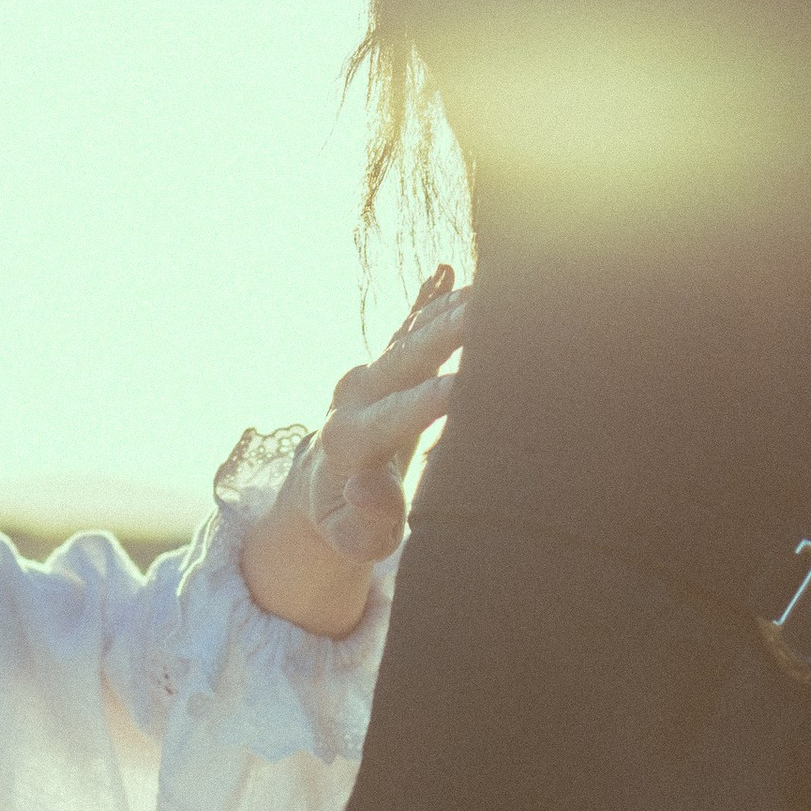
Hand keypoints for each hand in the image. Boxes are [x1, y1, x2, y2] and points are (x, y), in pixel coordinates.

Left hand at [240, 269, 468, 633]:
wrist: (320, 494)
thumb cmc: (346, 523)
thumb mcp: (351, 539)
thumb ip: (363, 525)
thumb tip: (363, 491)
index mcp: (347, 440)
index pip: (394, 415)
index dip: (427, 403)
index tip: (461, 389)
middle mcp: (354, 395)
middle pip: (405, 357)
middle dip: (445, 334)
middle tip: (486, 311)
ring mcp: (368, 374)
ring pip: (411, 335)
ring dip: (448, 311)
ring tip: (491, 288)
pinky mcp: (382, 366)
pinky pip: (408, 327)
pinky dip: (430, 300)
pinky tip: (447, 271)